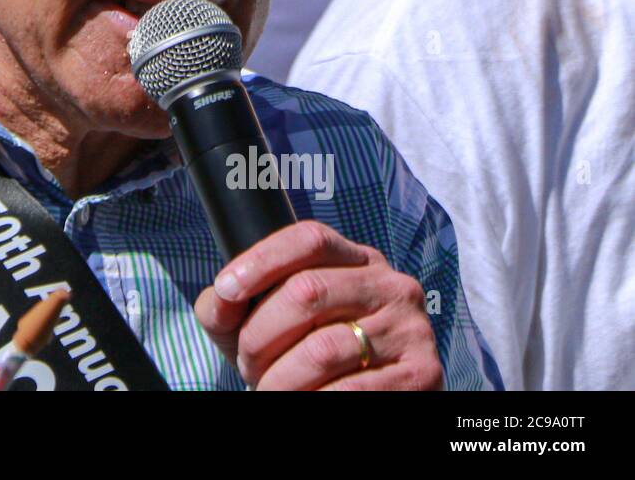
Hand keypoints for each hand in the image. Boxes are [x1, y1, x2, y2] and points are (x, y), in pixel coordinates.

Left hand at [194, 220, 443, 389]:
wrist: (356, 406)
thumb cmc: (298, 357)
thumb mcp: (260, 322)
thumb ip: (230, 305)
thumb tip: (223, 297)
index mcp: (354, 259)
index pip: (308, 239)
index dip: (262, 260)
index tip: (227, 289)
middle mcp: (390, 285)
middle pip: (307, 291)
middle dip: (261, 336)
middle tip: (249, 366)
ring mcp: (410, 328)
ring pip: (322, 348)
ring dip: (281, 379)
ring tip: (270, 390)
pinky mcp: (422, 375)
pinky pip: (350, 391)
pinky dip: (313, 400)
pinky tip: (304, 401)